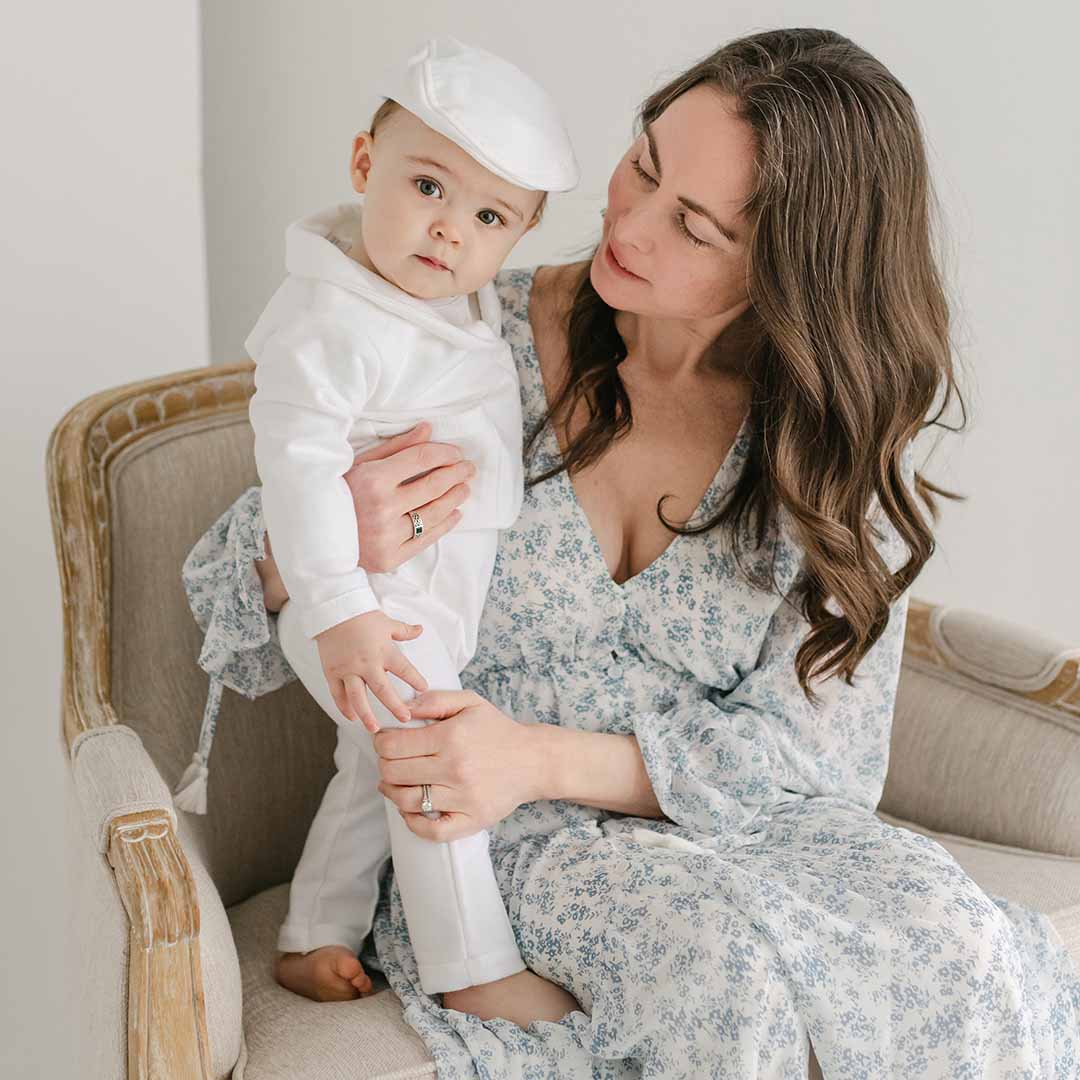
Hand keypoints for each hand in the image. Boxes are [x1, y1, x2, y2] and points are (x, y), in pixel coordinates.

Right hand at [254, 421, 474, 610]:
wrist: (314, 538)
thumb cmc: (338, 494)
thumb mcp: (360, 464)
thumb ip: (396, 448)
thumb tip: (428, 429)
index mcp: (373, 479)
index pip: (421, 459)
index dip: (444, 454)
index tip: (457, 454)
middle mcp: (382, 507)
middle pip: (433, 485)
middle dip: (456, 474)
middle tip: (469, 468)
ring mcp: (387, 535)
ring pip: (434, 512)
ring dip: (455, 498)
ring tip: (464, 488)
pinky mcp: (390, 558)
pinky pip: (426, 539)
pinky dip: (445, 525)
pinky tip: (455, 513)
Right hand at [315, 610, 427, 732]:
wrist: (334, 610)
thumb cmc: (362, 616)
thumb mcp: (387, 623)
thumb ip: (404, 631)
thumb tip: (421, 629)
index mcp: (384, 651)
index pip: (404, 669)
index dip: (415, 679)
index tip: (424, 688)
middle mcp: (367, 663)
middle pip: (382, 690)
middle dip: (395, 706)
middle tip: (405, 718)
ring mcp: (348, 669)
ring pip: (357, 697)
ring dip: (366, 715)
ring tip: (374, 729)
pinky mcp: (332, 672)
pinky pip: (338, 694)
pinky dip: (344, 707)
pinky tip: (352, 717)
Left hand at [372, 690, 543, 840]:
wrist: (534, 760)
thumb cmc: (497, 730)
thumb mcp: (469, 702)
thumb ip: (434, 700)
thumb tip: (401, 707)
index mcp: (451, 737)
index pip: (393, 745)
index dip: (380, 742)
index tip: (384, 740)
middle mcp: (455, 769)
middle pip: (393, 773)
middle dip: (384, 764)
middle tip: (390, 760)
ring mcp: (463, 798)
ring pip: (406, 802)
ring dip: (391, 792)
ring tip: (393, 783)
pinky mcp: (472, 820)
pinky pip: (431, 831)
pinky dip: (413, 823)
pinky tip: (410, 810)